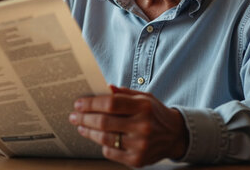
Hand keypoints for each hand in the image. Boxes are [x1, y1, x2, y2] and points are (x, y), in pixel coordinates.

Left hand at [69, 85, 187, 166]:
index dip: (90, 104)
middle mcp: (142, 126)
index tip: (78, 103)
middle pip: (103, 122)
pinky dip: (101, 145)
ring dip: (88, 132)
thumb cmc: (155, 113)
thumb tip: (103, 88)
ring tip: (80, 126)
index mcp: (143, 107)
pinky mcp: (137, 160)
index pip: (110, 104)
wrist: (175, 136)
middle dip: (84, 118)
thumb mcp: (144, 97)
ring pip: (104, 138)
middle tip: (73, 116)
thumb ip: (123, 93)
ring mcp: (140, 145)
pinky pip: (110, 152)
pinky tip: (97, 138)